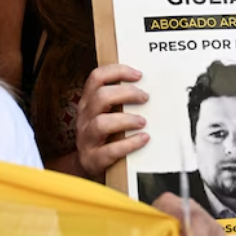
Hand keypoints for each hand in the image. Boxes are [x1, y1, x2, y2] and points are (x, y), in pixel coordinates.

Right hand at [75, 64, 148, 180]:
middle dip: (126, 94)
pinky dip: (129, 144)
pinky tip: (143, 139)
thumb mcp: (108, 112)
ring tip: (143, 121)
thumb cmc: (106, 133)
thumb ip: (121, 99)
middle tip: (145, 98)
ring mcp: (86, 138)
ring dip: (126, 120)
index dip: (117, 71)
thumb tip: (150, 85)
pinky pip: (110, 150)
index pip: (96, 77)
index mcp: (88, 101)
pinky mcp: (93, 158)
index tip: (139, 75)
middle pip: (100, 96)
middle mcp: (84, 117)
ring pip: (101, 123)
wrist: (89, 164)